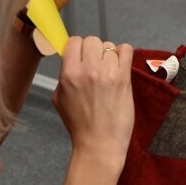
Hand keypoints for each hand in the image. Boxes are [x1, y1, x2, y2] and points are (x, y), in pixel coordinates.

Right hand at [52, 37, 133, 165]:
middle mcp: (87, 70)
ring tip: (110, 71)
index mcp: (69, 74)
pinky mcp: (124, 78)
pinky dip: (124, 54)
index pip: (74, 41)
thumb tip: (72, 60)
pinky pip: (126, 50)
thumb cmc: (78, 124)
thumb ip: (65, 76)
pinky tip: (121, 66)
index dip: (78, 48)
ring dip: (109, 56)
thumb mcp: (59, 99)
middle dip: (94, 51)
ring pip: (109, 46)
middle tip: (97, 65)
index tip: (82, 58)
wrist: (99, 144)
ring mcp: (107, 73)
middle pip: (92, 40)